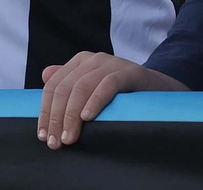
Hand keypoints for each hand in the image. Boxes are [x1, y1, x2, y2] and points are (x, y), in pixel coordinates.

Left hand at [37, 52, 184, 148]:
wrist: (158, 89)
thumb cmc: (122, 93)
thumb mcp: (93, 87)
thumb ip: (70, 82)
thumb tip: (44, 74)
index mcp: (80, 62)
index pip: (53, 86)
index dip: (45, 111)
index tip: (43, 136)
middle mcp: (93, 59)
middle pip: (65, 88)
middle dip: (57, 118)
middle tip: (56, 142)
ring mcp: (110, 63)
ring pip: (81, 87)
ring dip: (72, 116)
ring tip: (69, 138)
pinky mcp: (128, 71)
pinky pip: (107, 85)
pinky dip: (95, 101)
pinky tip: (88, 118)